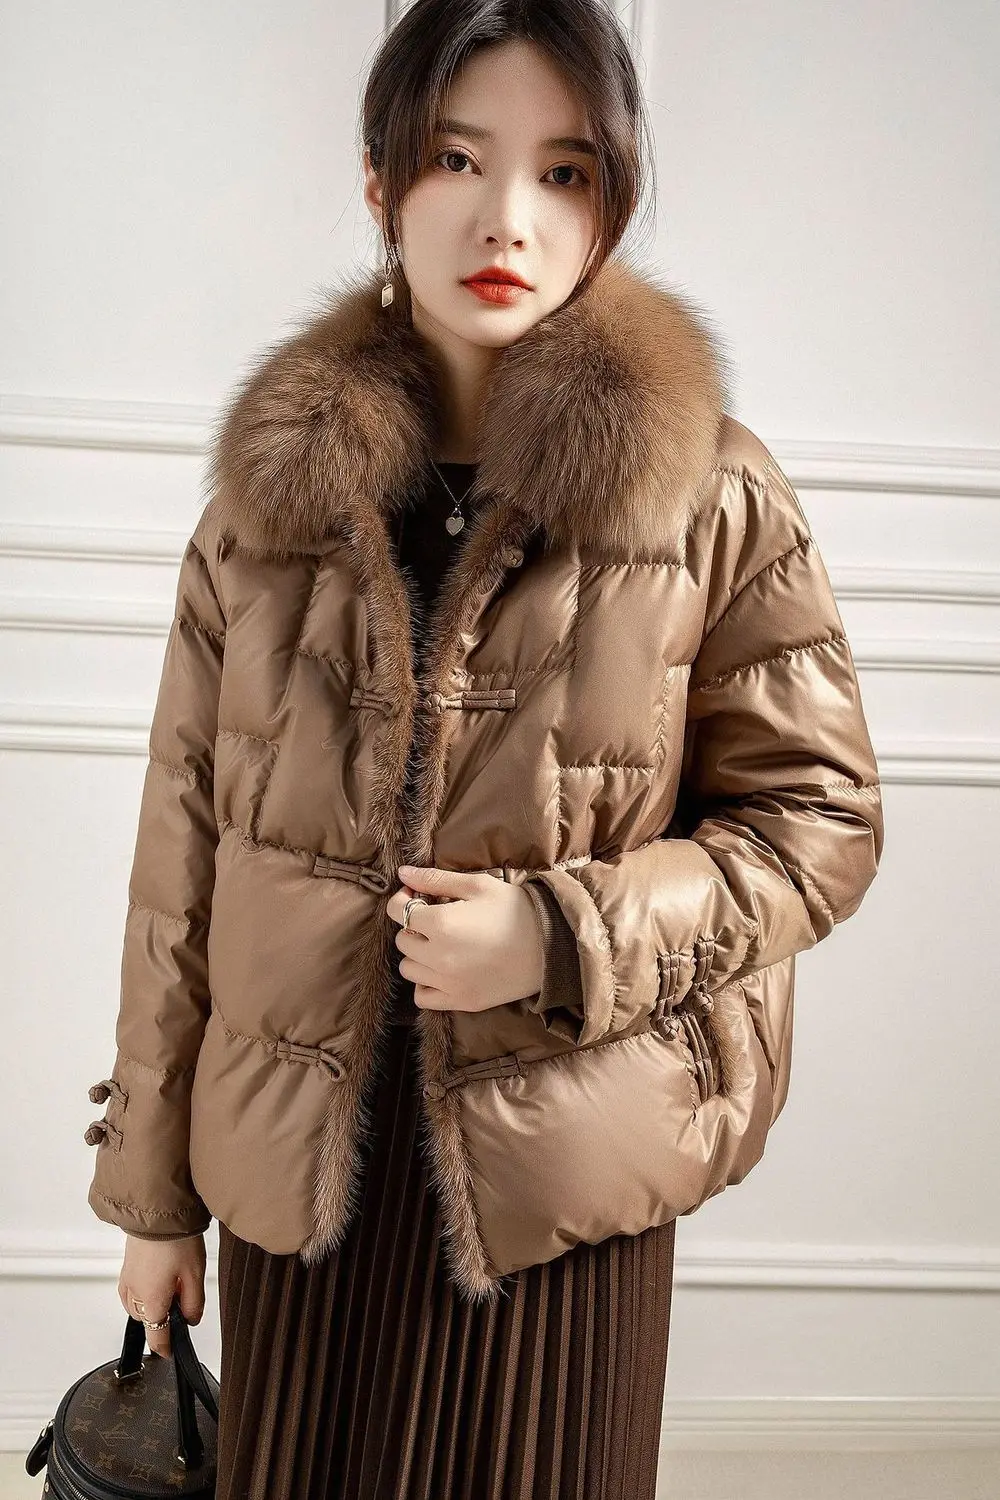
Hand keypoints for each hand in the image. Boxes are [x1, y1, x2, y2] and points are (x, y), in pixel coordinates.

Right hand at [118, 1234, 206, 1356]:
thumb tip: (190, 1320)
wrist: (157, 1211)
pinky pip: (132, 1291)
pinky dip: (144, 1293)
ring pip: (137, 1307)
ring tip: (172, 1287)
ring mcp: (127, 1280)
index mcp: (151, 1302)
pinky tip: (159, 1278)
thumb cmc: (175, 1239)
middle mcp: (134, 1295)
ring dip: (152, 1306)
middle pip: (147, 1321)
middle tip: (182, 1304)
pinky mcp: (125, 1268)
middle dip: (163, 1320)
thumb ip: (194, 1303)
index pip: (156, 1337)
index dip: (166, 1348)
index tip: (171, 1352)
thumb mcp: (195, 1274)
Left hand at [387, 864, 544, 1012]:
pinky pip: (422, 997)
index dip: (403, 899)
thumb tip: (403, 873)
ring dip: (418, 955)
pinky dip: (425, 984)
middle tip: (436, 919)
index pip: (397, 911)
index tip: (417, 895)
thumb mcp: (478, 885)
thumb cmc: (516, 910)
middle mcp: (438, 957)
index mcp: (440, 923)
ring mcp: (448, 983)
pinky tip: (442, 970)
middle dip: (414, 927)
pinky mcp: (461, 1001)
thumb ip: (435, 879)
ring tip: (441, 944)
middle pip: (402, 940)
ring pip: (408, 969)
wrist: (550, 946)